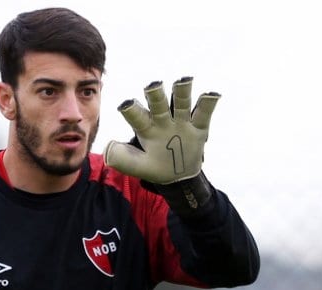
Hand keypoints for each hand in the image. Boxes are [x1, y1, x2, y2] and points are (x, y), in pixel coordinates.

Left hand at [104, 76, 219, 183]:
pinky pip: (203, 114)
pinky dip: (208, 103)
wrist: (177, 176)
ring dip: (182, 91)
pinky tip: (213, 94)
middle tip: (154, 86)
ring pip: (181, 103)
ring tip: (184, 80)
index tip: (125, 104)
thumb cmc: (154, 167)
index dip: (131, 110)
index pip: (137, 116)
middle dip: (156, 94)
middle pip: (158, 103)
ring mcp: (181, 122)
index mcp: (146, 128)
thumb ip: (122, 159)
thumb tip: (108, 147)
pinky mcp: (198, 128)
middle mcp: (163, 120)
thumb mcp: (137, 167)